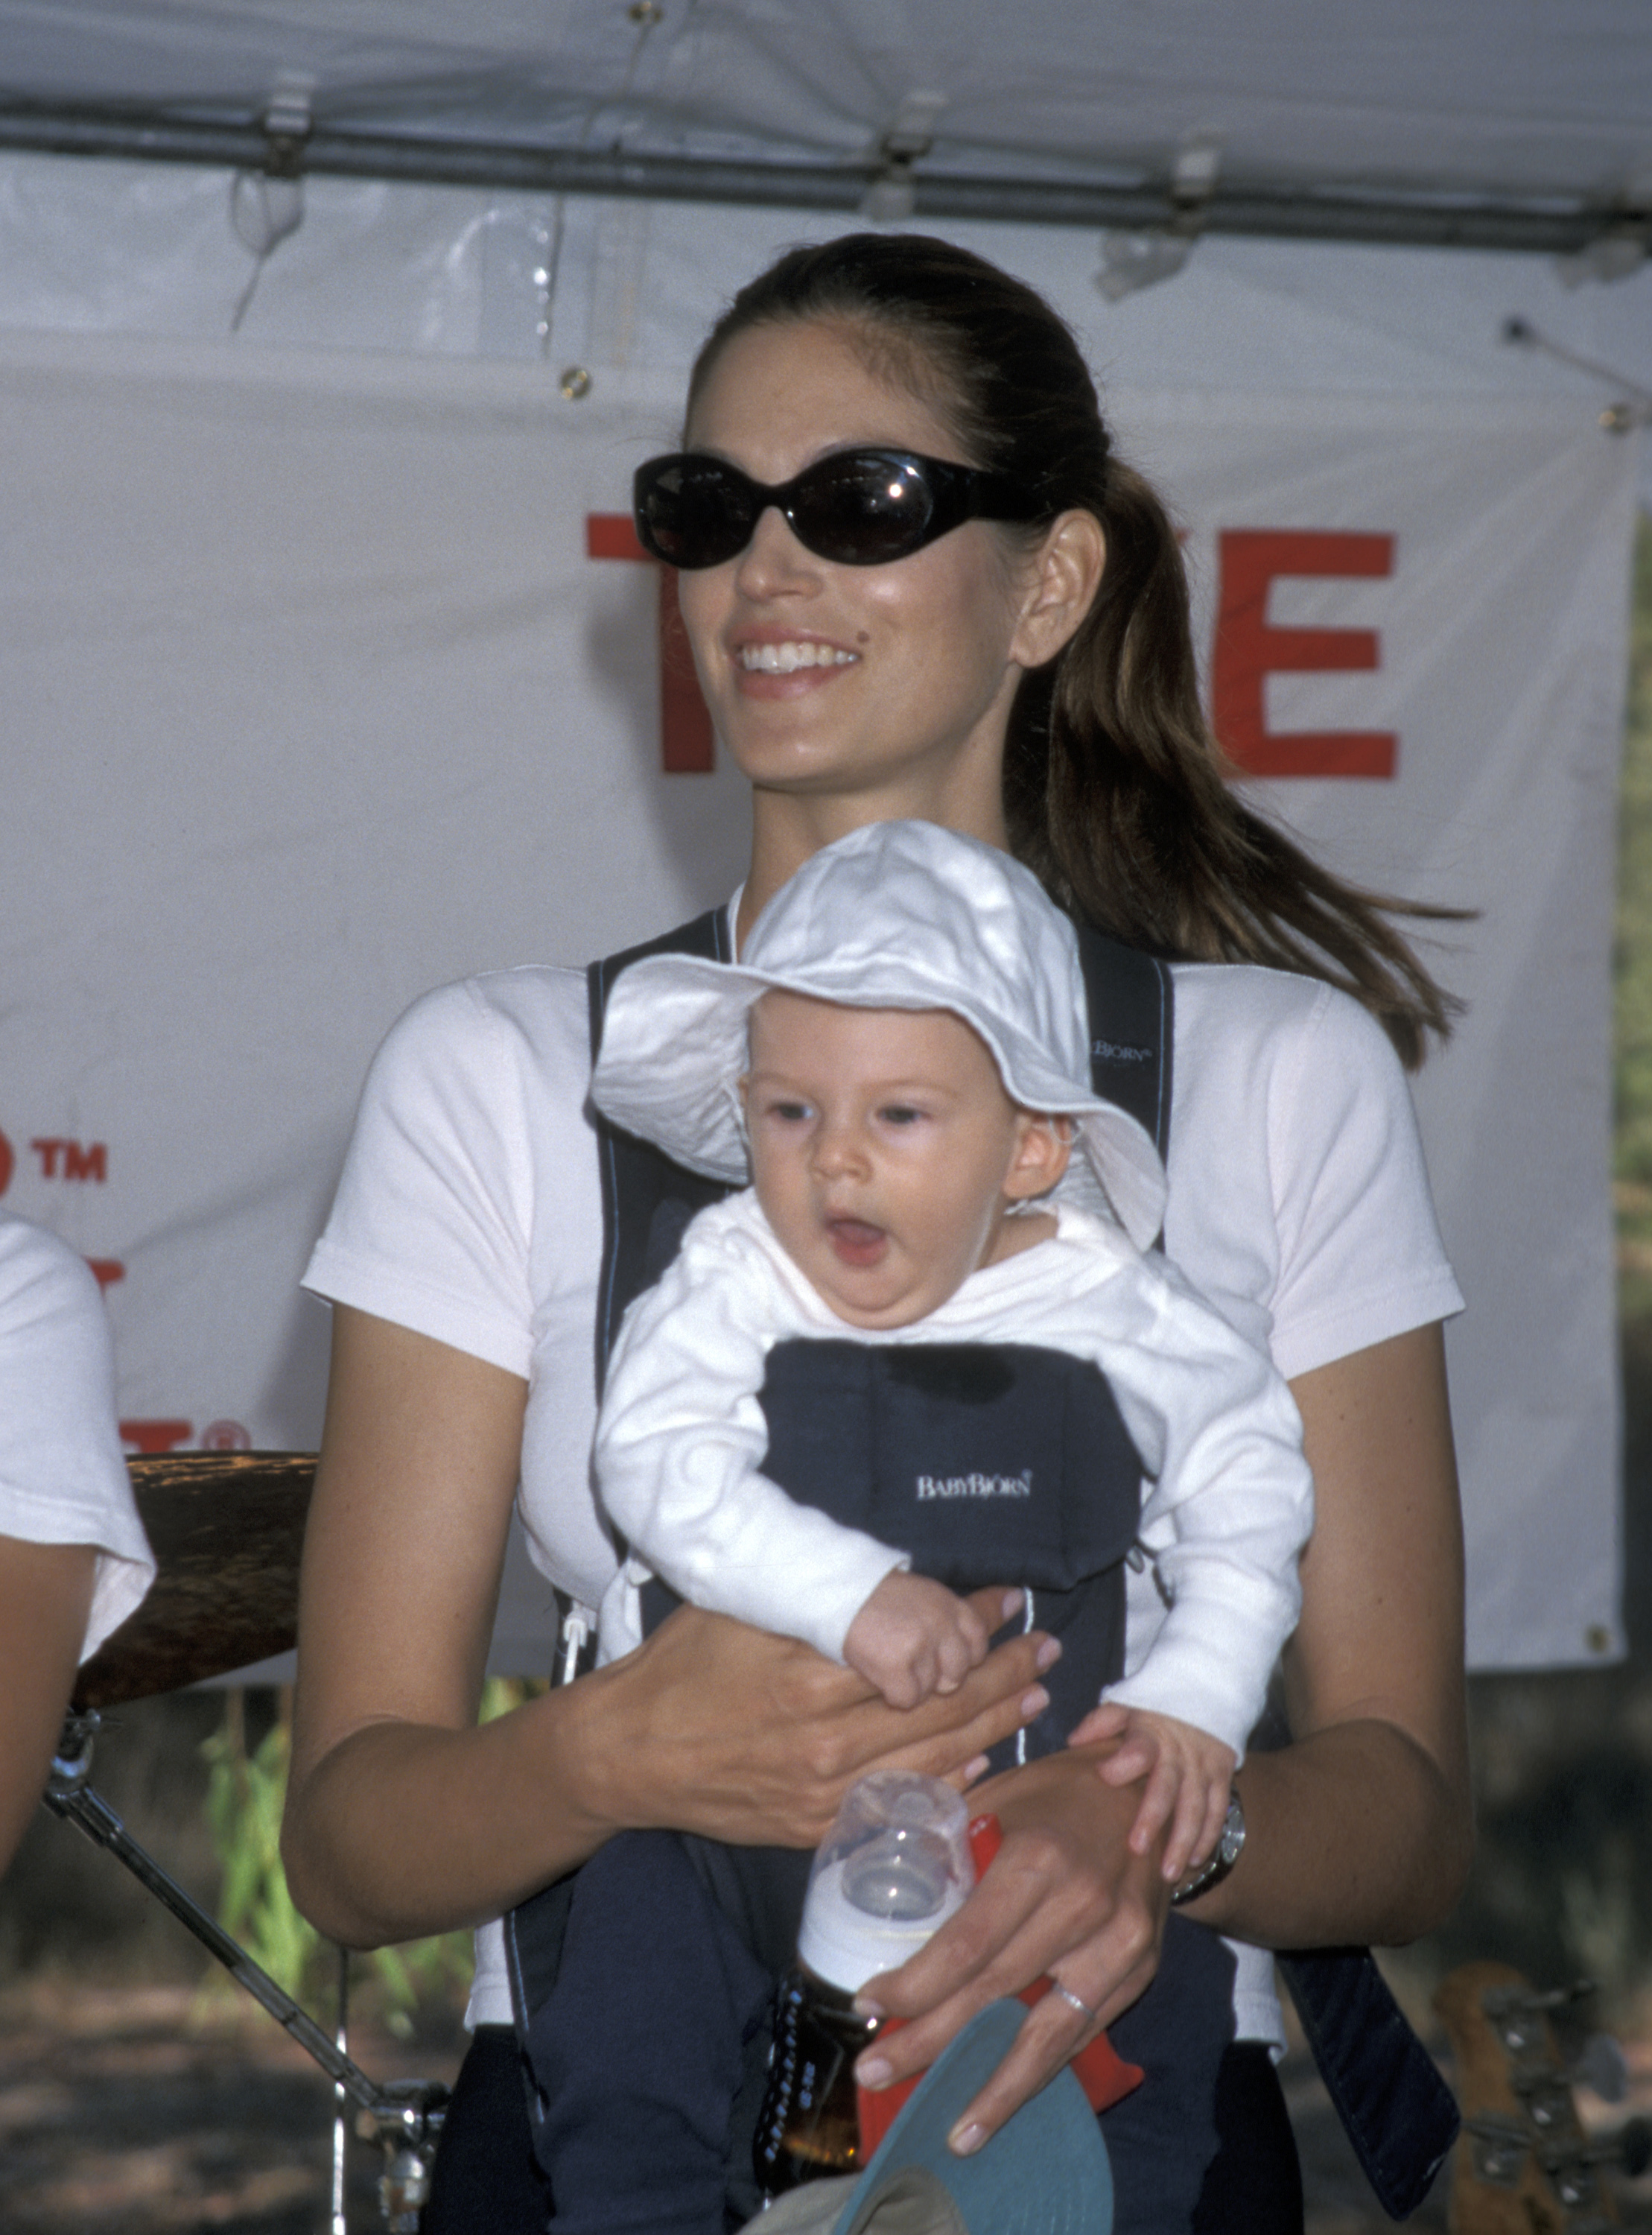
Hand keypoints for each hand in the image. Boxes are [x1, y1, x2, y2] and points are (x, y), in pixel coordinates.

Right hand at [579, 1588, 1057, 1851]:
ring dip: (991, 1723)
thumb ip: (819, 1603)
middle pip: (940, 1707)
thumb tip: (894, 1585)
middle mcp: (826, 1745)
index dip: (972, 1623)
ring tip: (1031, 1693)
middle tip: (1041, 1647)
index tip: (1008, 1601)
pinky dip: (949, 1779)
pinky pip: (901, 1804)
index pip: (920, 1651)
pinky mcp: (816, 1827)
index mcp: (811, 1682)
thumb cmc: (680, 1668)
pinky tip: (982, 1757)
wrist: (626, 1755)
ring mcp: (825, 1794)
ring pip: (933, 1757)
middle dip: (1000, 1672)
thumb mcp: (743, 1610)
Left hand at [849, 1742, 1168, 2153]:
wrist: (1151, 1788)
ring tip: (952, 2131)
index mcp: (1039, 1859)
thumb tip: (889, 1900)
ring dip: (994, 2087)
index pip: (968, 1944)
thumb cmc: (1056, 1791)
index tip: (869, 2004)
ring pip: (1047, 2035)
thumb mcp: (996, 1798)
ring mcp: (1119, 1945)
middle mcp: (1083, 1907)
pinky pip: (1082, 2033)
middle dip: (930, 2041)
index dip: (916, 1985)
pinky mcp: (1140, 1970)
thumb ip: (948, 1848)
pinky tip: (1005, 2098)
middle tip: (874, 2071)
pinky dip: (1041, 2070)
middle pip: (995, 1994)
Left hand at [1069, 1701, 1235, 1885]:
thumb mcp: (1126, 1706)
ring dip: (1184, 1841)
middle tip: (1136, 1848)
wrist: (1203, 1692)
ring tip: (1169, 1872)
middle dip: (1153, 1818)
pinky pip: (1218, 1810)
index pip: (1139, 1748)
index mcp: (1150, 1732)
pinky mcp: (1222, 1775)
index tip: (1106, 1776)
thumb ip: (1101, 1723)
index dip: (1124, 1762)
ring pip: (1196, 1807)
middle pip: (1167, 1787)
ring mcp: (1203, 1765)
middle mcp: (1179, 1751)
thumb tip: (1073, 1741)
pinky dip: (1209, 1836)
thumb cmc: (1152, 1710)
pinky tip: (1196, 1861)